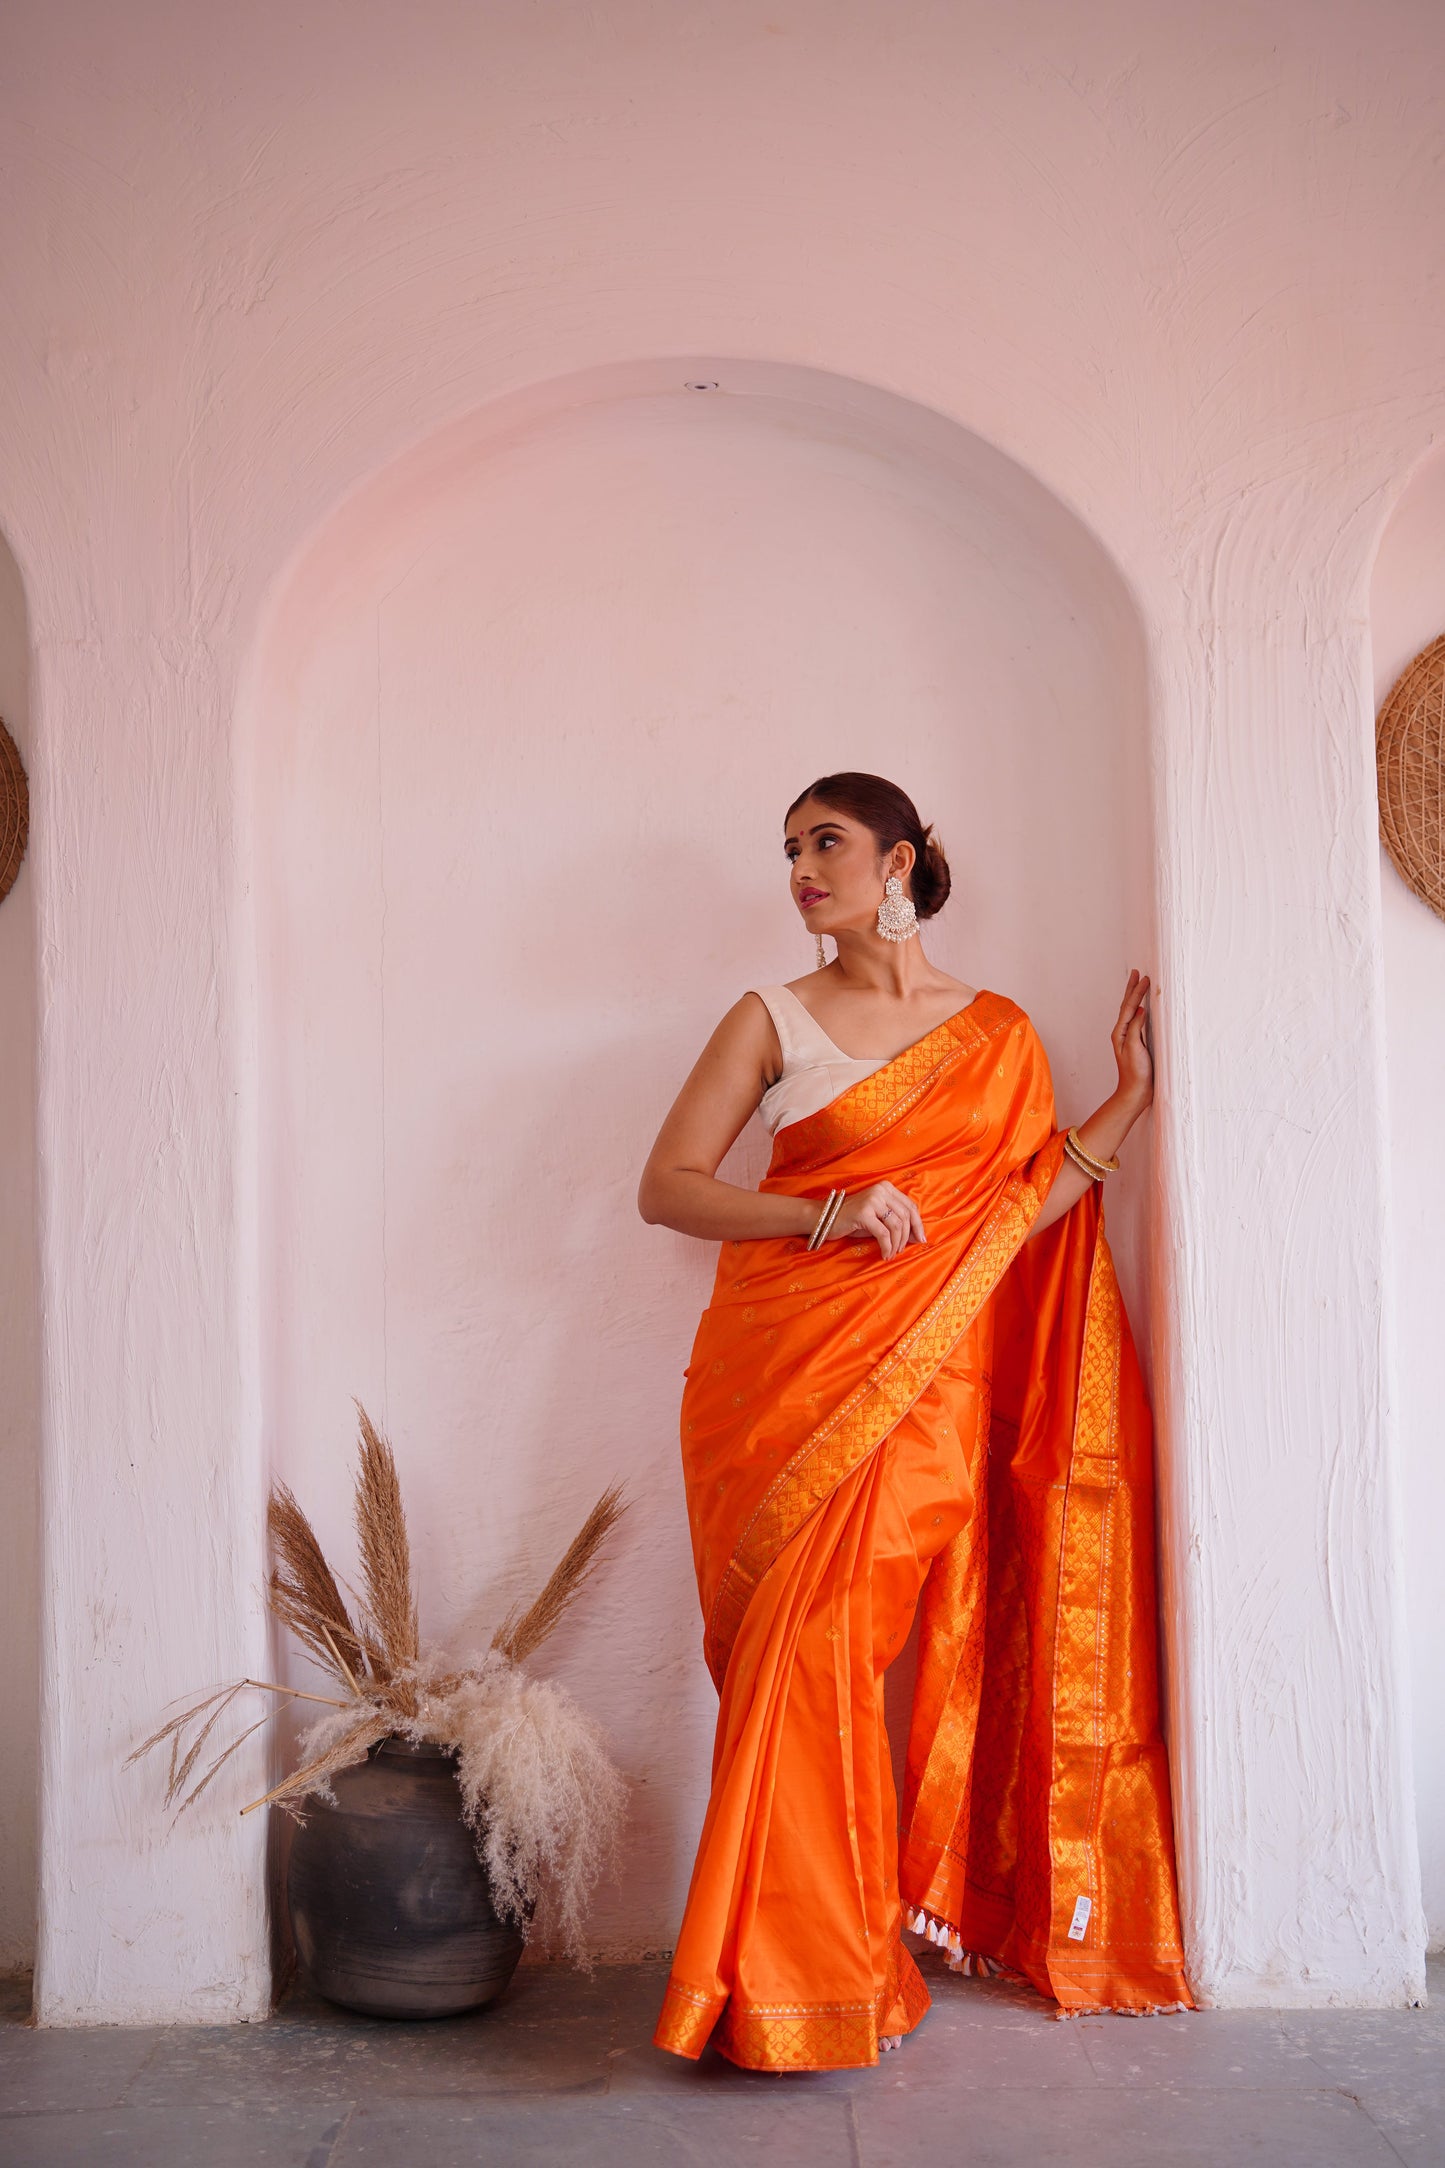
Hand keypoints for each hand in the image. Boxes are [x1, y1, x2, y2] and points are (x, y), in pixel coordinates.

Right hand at [830, 1181, 925, 1260]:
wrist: (826, 1218)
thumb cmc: (853, 1220)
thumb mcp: (878, 1218)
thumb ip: (896, 1223)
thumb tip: (917, 1237)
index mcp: (886, 1188)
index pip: (910, 1206)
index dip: (918, 1224)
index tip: (920, 1239)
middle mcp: (881, 1191)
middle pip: (905, 1216)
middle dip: (907, 1237)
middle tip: (903, 1250)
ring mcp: (872, 1200)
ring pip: (896, 1226)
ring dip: (897, 1243)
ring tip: (892, 1253)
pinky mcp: (863, 1213)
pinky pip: (883, 1234)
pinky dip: (887, 1247)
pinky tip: (885, 1255)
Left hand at [1113, 970, 1152, 1112]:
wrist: (1135, 1092)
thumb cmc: (1135, 1073)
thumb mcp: (1135, 1049)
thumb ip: (1136, 1028)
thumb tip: (1140, 1010)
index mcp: (1121, 1032)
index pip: (1129, 1006)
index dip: (1137, 992)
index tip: (1145, 978)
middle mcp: (1123, 1033)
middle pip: (1127, 1005)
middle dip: (1132, 989)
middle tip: (1136, 973)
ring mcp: (1129, 1038)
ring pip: (1131, 1011)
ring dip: (1135, 997)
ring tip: (1138, 985)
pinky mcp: (1137, 1043)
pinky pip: (1137, 1020)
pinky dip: (1140, 1010)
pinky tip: (1144, 1008)